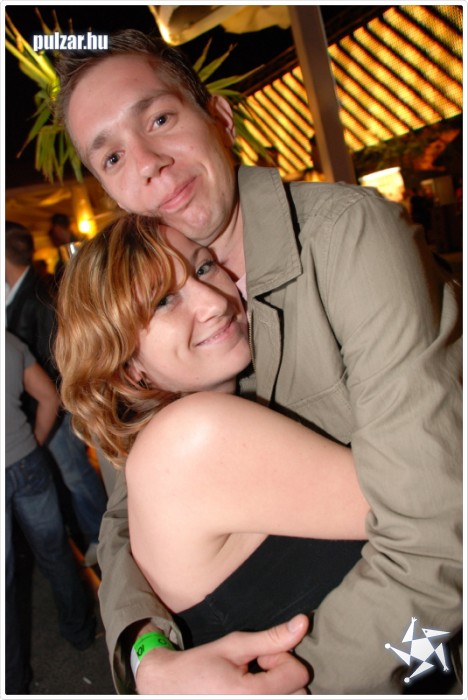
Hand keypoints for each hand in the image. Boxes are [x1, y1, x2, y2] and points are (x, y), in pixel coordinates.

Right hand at [136, 614, 309, 694]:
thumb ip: (271, 638)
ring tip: (252, 680)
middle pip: (299, 691)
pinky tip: (250, 691)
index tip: (259, 656)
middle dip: (282, 674)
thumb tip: (303, 623)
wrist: (170, 688)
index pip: (298, 674)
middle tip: (255, 668)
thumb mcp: (234, 646)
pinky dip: (270, 695)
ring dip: (278, 688)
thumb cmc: (200, 665)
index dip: (281, 657)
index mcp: (251, 695)